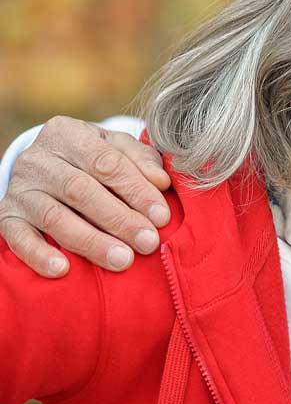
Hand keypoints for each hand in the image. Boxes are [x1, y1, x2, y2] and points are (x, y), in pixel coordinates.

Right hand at [0, 116, 170, 276]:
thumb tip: (161, 182)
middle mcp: (38, 159)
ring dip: (91, 241)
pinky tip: (63, 270)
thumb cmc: (95, 158)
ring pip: (55, 217)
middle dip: (119, 220)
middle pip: (81, 191)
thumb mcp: (118, 148)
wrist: (50, 166)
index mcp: (68, 134)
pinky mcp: (7, 216)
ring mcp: (20, 188)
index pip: (106, 163)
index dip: (136, 190)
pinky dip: (39, 254)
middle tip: (148, 242)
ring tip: (122, 260)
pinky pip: (18, 237)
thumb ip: (142, 160)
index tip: (162, 217)